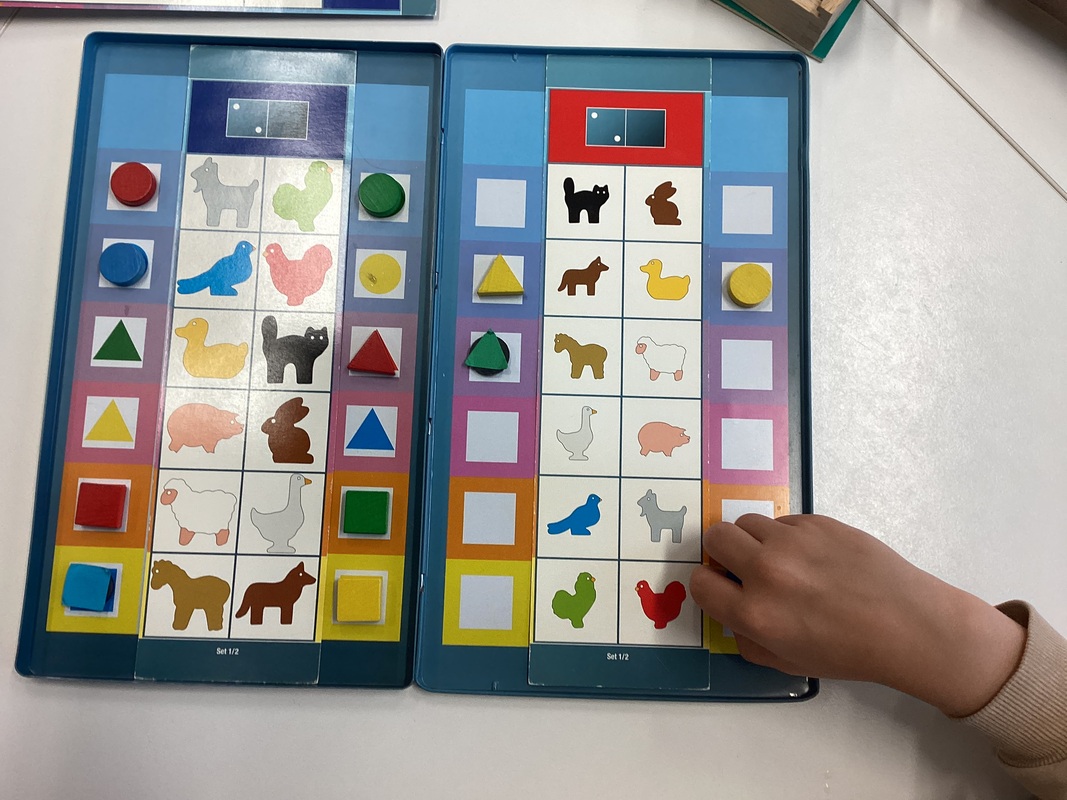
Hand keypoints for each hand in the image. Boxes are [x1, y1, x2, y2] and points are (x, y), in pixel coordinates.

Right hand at [689, 514, 1025, 716]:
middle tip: (745, 566)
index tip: (723, 588)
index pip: (699, 582)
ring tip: (781, 559)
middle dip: (723, 552)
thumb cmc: (849, 651)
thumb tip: (733, 614)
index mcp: (755, 614)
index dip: (708, 585)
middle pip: (716, 538)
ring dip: (755, 540)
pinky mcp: (817, 522)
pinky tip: (814, 556)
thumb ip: (748, 640)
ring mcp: (792, 541)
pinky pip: (784, 520)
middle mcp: (766, 572)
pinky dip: (788, 535)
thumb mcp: (788, 663)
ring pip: (748, 522)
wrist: (907, 624)